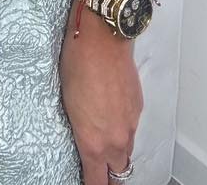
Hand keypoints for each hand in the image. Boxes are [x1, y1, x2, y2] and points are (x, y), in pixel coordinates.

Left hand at [59, 0, 142, 184]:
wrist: (103, 37)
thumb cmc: (79, 63)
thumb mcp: (68, 103)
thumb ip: (81, 131)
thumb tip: (86, 139)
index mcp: (94, 142)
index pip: (97, 181)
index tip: (89, 182)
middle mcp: (116, 138)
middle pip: (119, 170)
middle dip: (110, 172)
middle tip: (99, 167)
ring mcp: (130, 123)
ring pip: (127, 149)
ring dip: (117, 149)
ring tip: (105, 139)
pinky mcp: (138, 107)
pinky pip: (131, 127)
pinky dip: (123, 126)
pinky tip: (112, 112)